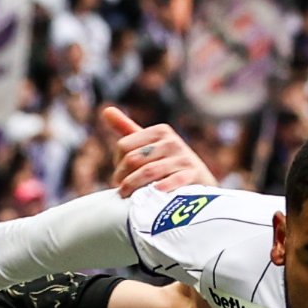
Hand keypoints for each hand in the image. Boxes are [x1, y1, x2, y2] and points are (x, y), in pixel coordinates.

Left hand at [100, 104, 215, 196]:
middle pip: (133, 159)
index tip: (120, 176)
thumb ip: (127, 128)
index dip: (117, 163)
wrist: (201, 183)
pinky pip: (171, 182)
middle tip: (121, 190)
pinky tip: (151, 195)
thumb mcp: (150, 144)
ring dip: (133, 187)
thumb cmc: (169, 163)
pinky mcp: (192, 175)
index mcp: (160, 131)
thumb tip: (106, 110)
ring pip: (148, 172)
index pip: (124, 145)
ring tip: (128, 197)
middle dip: (123, 177)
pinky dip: (158, 189)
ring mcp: (183, 158)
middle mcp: (172, 142)